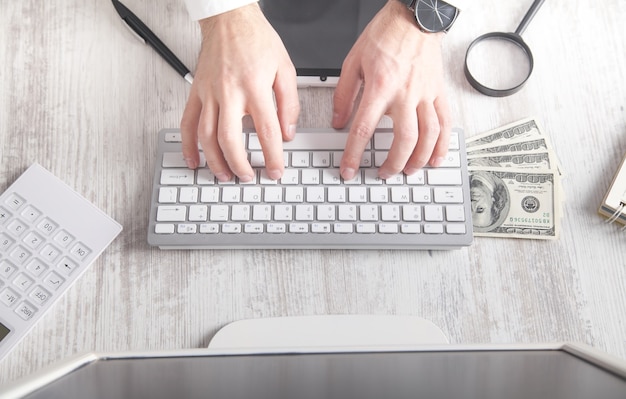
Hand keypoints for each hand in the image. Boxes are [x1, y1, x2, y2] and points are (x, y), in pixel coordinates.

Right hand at [180, 3, 299, 181]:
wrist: (229, 19)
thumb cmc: (257, 41)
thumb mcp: (285, 68)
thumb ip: (289, 103)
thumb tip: (287, 133)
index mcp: (255, 87)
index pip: (266, 131)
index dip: (273, 157)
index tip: (276, 171)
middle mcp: (229, 92)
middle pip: (230, 139)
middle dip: (240, 165)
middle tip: (248, 177)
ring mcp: (209, 93)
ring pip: (206, 136)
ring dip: (215, 161)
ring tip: (225, 175)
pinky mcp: (196, 92)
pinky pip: (187, 123)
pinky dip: (187, 145)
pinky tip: (193, 161)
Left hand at [332, 0, 450, 179]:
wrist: (414, 19)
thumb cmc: (385, 36)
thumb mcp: (353, 62)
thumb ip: (344, 95)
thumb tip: (339, 121)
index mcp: (380, 87)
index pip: (364, 129)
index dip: (354, 154)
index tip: (348, 170)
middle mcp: (405, 93)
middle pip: (403, 139)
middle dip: (392, 164)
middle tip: (383, 174)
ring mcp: (425, 94)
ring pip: (428, 136)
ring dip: (418, 159)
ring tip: (408, 171)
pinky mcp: (439, 93)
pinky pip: (446, 123)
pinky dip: (442, 145)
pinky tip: (435, 159)